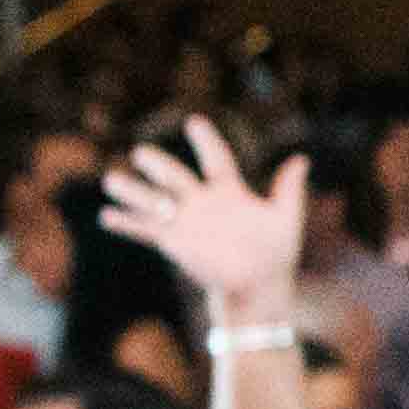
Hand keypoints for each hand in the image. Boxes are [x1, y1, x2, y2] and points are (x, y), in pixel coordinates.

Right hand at [98, 116, 306, 322]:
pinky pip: (146, 230)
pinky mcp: (174, 242)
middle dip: (158, 166)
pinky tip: (106, 216)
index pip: (216, 160)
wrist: (258, 286)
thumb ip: (288, 189)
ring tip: (111, 179)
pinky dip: (127, 223)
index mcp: (229, 192)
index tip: (194, 122)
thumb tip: (302, 158)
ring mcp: (186, 221)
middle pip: (176, 177)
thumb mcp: (285, 218)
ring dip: (133, 191)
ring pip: (154, 200)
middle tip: (141, 153)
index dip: (206, 141)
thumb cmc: (275, 253)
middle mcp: (203, 202)